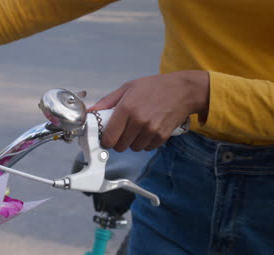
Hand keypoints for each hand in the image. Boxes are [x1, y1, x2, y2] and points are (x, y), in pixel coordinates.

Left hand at [88, 70, 209, 151]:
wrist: (183, 90)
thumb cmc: (153, 87)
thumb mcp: (127, 88)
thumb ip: (107, 102)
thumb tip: (90, 112)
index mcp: (126, 108)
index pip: (109, 138)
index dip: (106, 140)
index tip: (107, 136)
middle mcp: (138, 121)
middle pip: (120, 146)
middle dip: (119, 141)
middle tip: (124, 130)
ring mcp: (151, 130)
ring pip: (133, 148)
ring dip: (133, 142)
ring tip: (138, 128)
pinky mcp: (162, 136)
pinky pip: (147, 148)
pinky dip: (145, 142)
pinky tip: (148, 130)